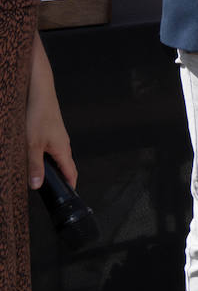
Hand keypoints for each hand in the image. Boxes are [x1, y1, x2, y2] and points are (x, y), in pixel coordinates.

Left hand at [27, 39, 73, 188]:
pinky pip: (51, 148)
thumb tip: (36, 186)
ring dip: (52, 168)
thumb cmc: (37, 116)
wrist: (39, 92)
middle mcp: (63, 144)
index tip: (68, 198)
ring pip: (57, 157)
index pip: (71, 173)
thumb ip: (34, 166)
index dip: (70, 186)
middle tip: (53, 192)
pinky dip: (46, 157)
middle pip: (65, 166)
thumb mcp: (32, 145)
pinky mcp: (50, 130)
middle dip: (61, 179)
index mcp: (63, 150)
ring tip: (42, 178)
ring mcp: (57, 136)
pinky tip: (34, 157)